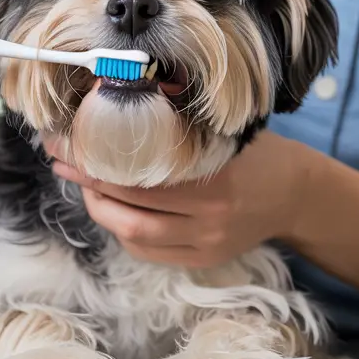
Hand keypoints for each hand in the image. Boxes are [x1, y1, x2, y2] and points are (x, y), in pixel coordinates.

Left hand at [46, 131, 313, 268]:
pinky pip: (148, 251)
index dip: (95, 159)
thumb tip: (117, 98)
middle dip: (87, 183)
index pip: (137, 174)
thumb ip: (179, 124)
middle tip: (63, 160)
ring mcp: (204, 244)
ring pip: (132, 234)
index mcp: (214, 180)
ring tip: (83, 186)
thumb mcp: (223, 131)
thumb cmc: (255, 153)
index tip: (68, 140)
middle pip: (128, 207)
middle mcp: (208, 218)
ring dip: (100, 210)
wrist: (296, 194)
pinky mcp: (202, 260)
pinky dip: (124, 231)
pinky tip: (113, 209)